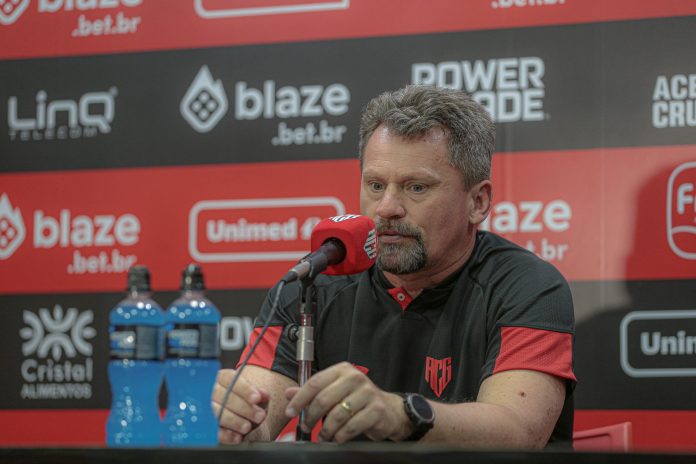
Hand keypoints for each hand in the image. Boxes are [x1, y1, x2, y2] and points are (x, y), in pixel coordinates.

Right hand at [212, 369, 269, 443]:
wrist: (239, 418)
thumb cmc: (246, 403)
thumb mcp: (254, 396)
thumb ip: (260, 395)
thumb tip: (264, 395)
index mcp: (222, 378)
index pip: (231, 379)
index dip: (245, 389)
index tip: (257, 398)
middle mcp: (210, 391)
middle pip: (224, 396)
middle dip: (243, 407)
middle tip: (259, 416)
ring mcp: (205, 408)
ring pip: (217, 413)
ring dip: (234, 421)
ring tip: (248, 427)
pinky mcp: (205, 426)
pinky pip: (212, 430)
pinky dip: (225, 435)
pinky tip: (237, 437)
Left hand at [284, 362, 411, 442]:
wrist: (389, 410)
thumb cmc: (357, 400)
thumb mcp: (334, 391)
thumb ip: (312, 392)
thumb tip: (288, 393)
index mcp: (342, 370)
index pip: (315, 382)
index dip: (299, 399)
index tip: (290, 412)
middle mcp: (355, 377)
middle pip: (323, 399)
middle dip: (311, 417)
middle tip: (306, 427)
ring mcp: (367, 393)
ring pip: (337, 415)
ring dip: (326, 430)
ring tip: (322, 436)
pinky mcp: (376, 410)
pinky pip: (351, 427)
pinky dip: (340, 436)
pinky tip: (337, 438)